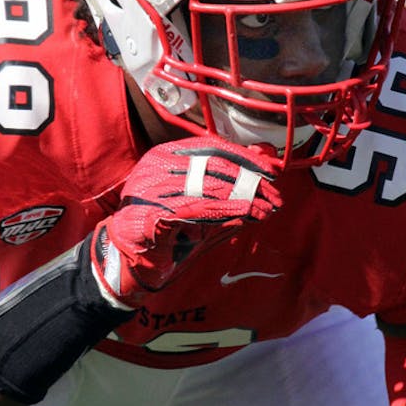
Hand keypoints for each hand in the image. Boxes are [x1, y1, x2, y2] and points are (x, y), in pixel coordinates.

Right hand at [90, 136, 281, 307]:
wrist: (129, 260)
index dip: (244, 157)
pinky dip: (226, 211)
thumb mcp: (206, 206)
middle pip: (214, 166)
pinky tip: (247, 214)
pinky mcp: (151, 214)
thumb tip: (267, 162)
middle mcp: (157, 165)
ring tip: (267, 209)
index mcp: (167, 155)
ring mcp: (152, 188)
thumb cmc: (169, 230)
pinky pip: (197, 209)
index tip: (271, 171)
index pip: (212, 146)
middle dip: (250, 182)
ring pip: (208, 186)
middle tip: (275, 196)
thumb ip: (233, 187)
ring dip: (244, 199)